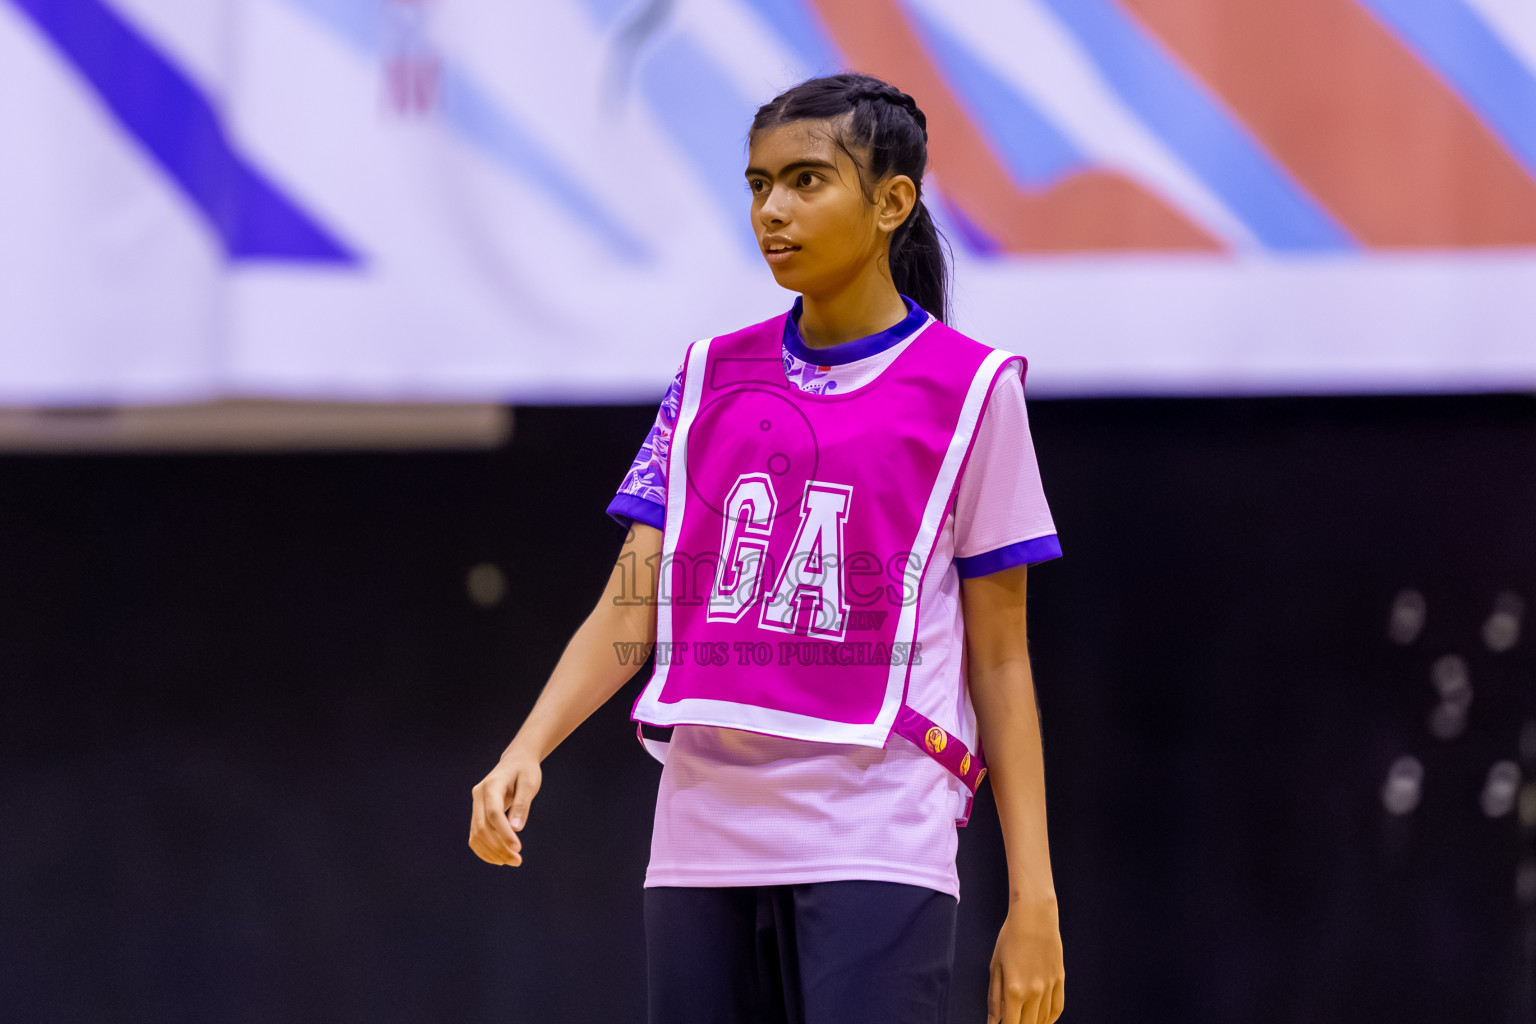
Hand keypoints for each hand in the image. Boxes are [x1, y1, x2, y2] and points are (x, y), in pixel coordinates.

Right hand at [468, 747, 541, 865]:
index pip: (493, 814)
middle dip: (499, 847)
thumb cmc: (525, 771)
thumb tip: (516, 829)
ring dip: (492, 852)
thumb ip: (522, 804)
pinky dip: (484, 849)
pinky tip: (499, 859)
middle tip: (518, 861)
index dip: (504, 833)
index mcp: (492, 785)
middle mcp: (478, 795)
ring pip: (476, 834)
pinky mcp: (477, 813)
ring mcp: (475, 804)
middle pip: (482, 827)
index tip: (518, 849)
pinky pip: (475, 835)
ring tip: (512, 861)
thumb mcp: (530, 783)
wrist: (516, 761)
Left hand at [987, 896, 1063, 1023]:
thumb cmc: (1010, 938)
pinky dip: (1049, 1019)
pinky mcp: (1059, 980)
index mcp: (1014, 990)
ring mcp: (1049, 987)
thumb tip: (993, 1022)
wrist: (1035, 917)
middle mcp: (1034, 993)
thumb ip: (994, 998)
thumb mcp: (995, 967)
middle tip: (1012, 1020)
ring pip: (1043, 1020)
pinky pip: (1057, 1009)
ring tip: (1023, 1019)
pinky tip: (1042, 1020)